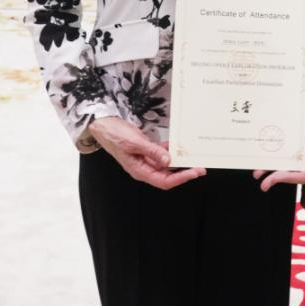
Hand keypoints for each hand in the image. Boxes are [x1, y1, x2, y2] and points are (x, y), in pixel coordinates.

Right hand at [89, 117, 205, 189]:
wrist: (103, 125)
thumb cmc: (114, 135)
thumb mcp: (134, 142)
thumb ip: (152, 151)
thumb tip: (168, 161)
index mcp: (139, 170)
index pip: (164, 181)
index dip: (181, 178)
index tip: (194, 173)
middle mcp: (144, 168)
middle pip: (168, 175)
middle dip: (184, 171)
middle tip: (201, 167)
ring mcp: (145, 159)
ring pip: (166, 164)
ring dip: (179, 161)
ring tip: (194, 157)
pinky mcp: (146, 150)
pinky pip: (161, 153)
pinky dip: (171, 150)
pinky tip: (180, 146)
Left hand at [252, 122, 304, 190]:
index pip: (303, 175)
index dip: (289, 178)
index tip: (276, 177)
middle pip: (291, 174)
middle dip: (275, 178)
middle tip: (263, 182)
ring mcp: (301, 160)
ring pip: (285, 168)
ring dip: (271, 171)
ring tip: (257, 173)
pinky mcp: (296, 154)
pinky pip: (284, 159)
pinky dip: (274, 160)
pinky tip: (264, 159)